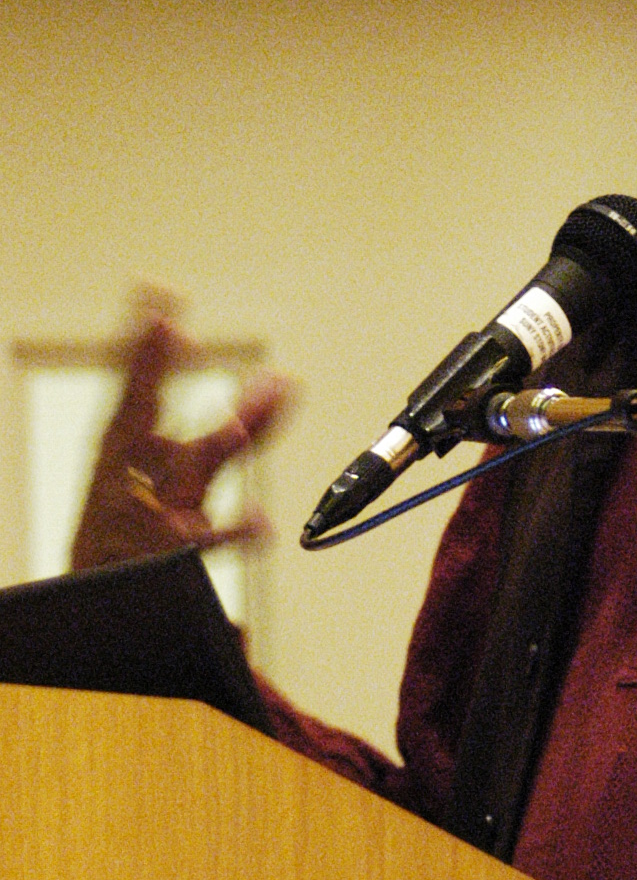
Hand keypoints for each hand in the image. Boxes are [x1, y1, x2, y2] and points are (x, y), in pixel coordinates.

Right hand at [69, 292, 291, 573]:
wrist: (105, 585)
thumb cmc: (147, 512)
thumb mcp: (199, 464)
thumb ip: (249, 424)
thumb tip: (286, 378)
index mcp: (128, 444)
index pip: (135, 387)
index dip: (146, 345)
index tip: (156, 295)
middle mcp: (127, 474)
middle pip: (133, 418)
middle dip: (147, 371)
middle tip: (163, 325)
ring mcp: (138, 517)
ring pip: (167, 479)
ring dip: (204, 451)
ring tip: (234, 426)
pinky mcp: (159, 558)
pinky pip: (200, 546)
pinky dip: (229, 534)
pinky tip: (260, 526)